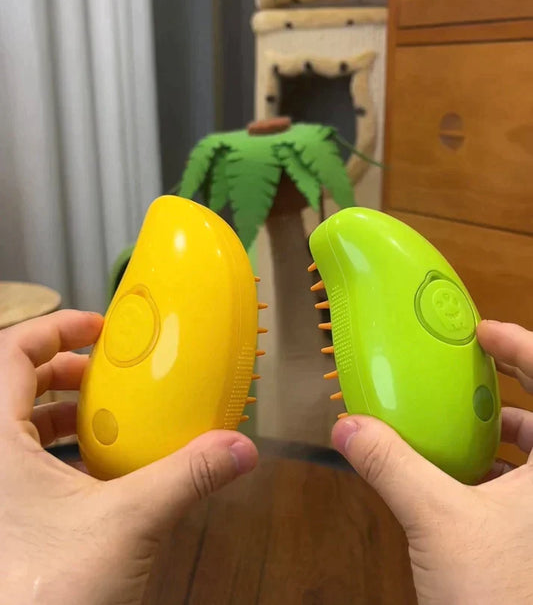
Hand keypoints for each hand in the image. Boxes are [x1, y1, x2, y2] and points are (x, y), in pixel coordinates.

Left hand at [0, 310, 257, 604]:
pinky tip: (101, 467)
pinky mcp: (9, 517)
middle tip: (110, 369)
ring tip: (109, 412)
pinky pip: (28, 462)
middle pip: (16, 384)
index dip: (56, 328)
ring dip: (64, 409)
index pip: (11, 352)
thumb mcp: (129, 521)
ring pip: (20, 424)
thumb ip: (188, 477)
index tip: (100, 328)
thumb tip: (240, 448)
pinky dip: (62, 449)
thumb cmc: (48, 591)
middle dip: (67, 368)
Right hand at [332, 320, 532, 604]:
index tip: (482, 331)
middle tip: (473, 360)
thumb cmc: (501, 594)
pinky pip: (525, 482)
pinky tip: (462, 473)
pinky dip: (498, 466)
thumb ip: (392, 465)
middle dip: (512, 378)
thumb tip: (348, 427)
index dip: (521, 345)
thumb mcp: (438, 521)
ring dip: (503, 426)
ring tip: (461, 415)